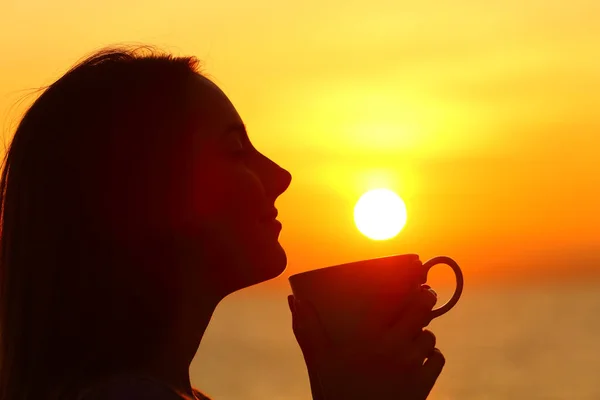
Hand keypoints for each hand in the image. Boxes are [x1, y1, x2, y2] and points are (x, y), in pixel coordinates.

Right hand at [288, 287, 444, 399]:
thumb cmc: (336, 392)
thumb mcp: (319, 360)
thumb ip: (306, 328)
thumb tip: (295, 300)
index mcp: (375, 337)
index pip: (409, 303)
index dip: (417, 290)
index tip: (417, 282)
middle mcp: (399, 348)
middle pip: (425, 313)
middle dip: (426, 302)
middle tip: (424, 297)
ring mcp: (414, 367)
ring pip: (430, 337)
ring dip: (423, 333)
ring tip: (413, 332)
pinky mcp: (423, 386)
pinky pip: (437, 360)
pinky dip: (431, 356)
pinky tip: (420, 356)